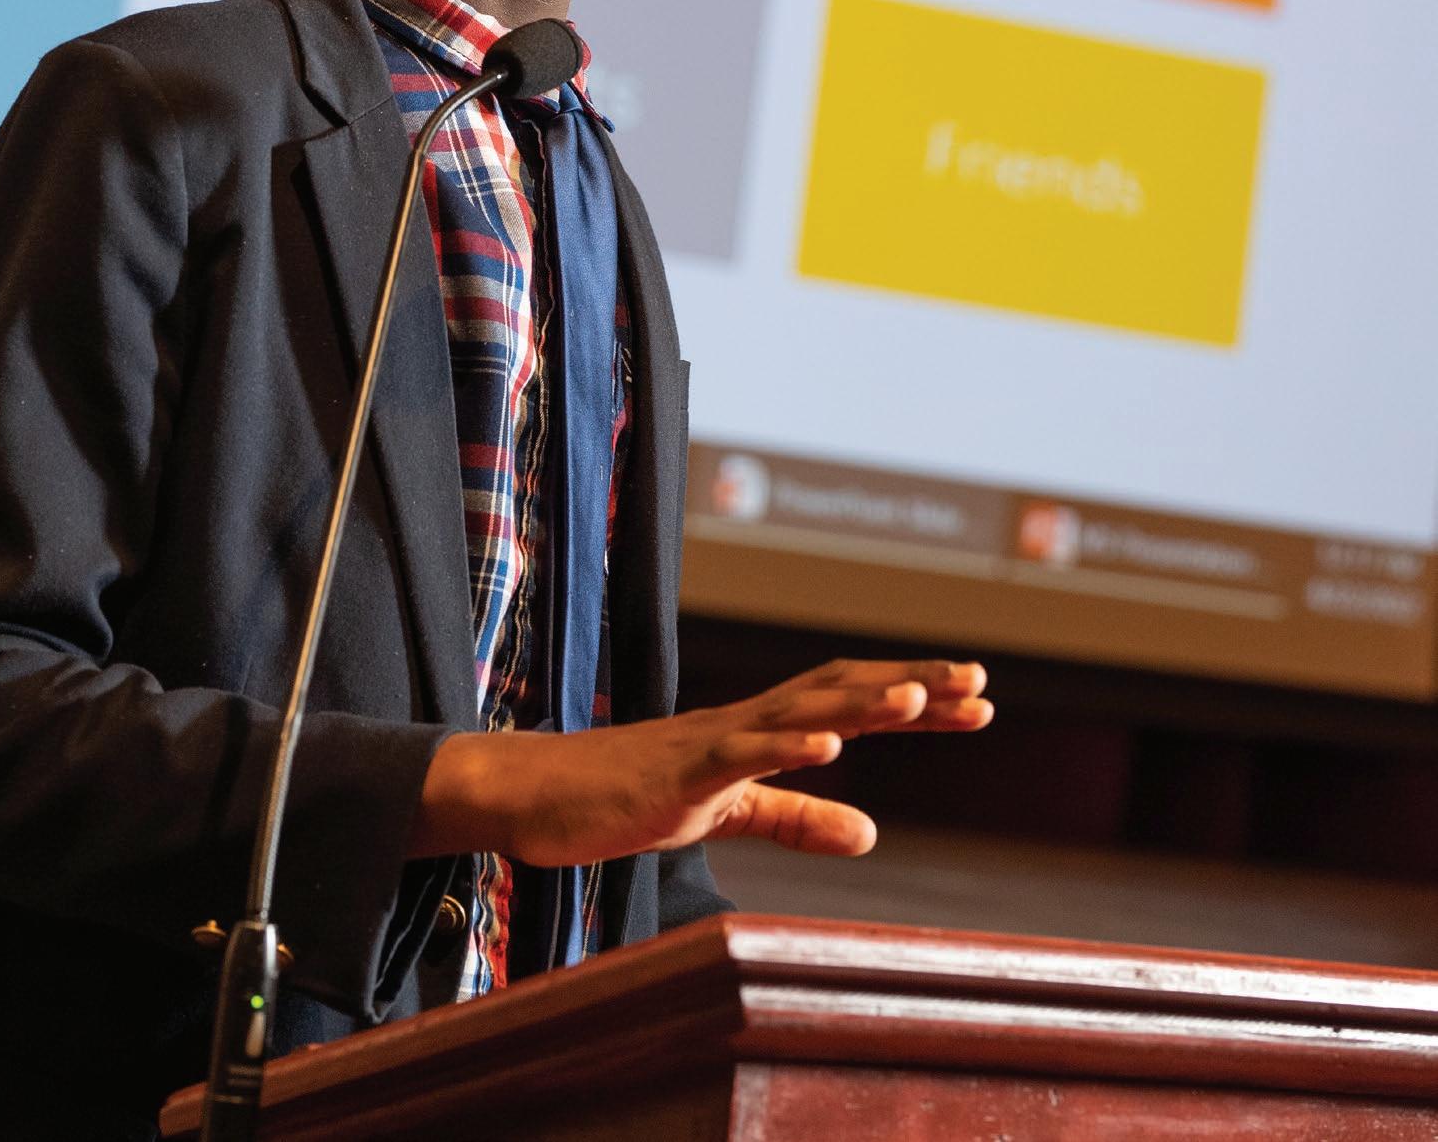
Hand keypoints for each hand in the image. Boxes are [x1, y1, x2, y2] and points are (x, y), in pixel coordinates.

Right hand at [408, 658, 991, 866]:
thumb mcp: (727, 814)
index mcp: (759, 733)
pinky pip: (738, 753)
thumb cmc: (624, 799)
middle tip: (981, 683)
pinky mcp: (677, 771)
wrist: (535, 795)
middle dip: (912, 685)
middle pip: (840, 689)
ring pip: (798, 709)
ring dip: (861, 701)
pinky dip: (785, 743)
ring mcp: (711, 741)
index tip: (979, 698)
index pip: (851, 702)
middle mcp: (744, 722)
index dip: (915, 698)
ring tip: (922, 696)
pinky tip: (828, 743)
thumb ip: (796, 819)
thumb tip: (873, 833)